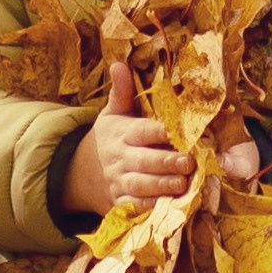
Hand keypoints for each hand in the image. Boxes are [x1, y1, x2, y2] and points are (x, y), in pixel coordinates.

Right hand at [62, 57, 261, 218]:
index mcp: (123, 134)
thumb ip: (121, 92)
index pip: (142, 131)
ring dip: (162, 186)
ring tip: (183, 185)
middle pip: (144, 161)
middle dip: (166, 162)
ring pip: (142, 186)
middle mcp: (121, 159)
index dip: (159, 132)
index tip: (178, 131)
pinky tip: (168, 208)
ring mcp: (120, 183)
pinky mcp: (120, 204)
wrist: (82, 174)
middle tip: (189, 162)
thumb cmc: (109, 139)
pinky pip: (135, 208)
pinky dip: (151, 209)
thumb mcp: (112, 114)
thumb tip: (119, 63)